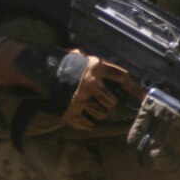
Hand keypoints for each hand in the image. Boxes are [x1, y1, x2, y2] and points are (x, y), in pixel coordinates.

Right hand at [0, 41, 143, 130]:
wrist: (35, 71)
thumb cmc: (59, 62)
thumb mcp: (78, 55)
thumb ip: (94, 63)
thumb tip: (112, 71)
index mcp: (96, 66)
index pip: (121, 77)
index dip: (135, 87)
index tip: (144, 96)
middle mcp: (91, 82)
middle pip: (111, 101)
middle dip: (109, 104)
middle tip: (104, 103)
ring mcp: (80, 98)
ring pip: (101, 113)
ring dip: (99, 114)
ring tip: (92, 110)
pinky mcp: (70, 111)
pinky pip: (86, 123)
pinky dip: (87, 124)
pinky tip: (87, 123)